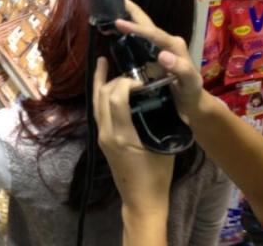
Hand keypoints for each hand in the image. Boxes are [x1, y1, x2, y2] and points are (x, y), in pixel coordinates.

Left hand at [93, 57, 173, 214]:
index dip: (125, 82)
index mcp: (121, 135)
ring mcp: (101, 136)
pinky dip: (100, 95)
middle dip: (115, 79)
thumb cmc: (157, 177)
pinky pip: (97, 111)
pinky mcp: (101, 138)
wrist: (141, 201)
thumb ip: (162, 122)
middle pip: (102, 96)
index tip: (141, 81)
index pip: (115, 97)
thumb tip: (167, 97)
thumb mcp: (164, 147)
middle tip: (132, 72)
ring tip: (104, 62)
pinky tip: (104, 85)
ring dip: (101, 82)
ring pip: (95, 102)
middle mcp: (106, 133)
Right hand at [115, 0, 204, 122]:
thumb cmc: (192, 93)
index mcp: (175, 46)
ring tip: (112, 10)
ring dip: (129, 19)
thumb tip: (162, 55)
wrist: (193, 104)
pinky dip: (129, 33)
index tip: (118, 23)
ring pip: (143, 29)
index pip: (153, 33)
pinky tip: (118, 32)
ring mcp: (160, 48)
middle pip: (148, 23)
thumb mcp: (190, 83)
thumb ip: (180, 68)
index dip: (136, 27)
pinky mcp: (154, 55)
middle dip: (132, 11)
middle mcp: (167, 43)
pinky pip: (140, 40)